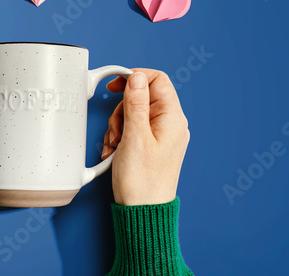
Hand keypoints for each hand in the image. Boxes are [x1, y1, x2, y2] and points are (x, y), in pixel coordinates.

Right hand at [101, 69, 189, 205]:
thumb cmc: (142, 181)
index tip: (115, 85)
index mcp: (172, 118)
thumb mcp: (134, 136)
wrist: (143, 211)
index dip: (135, 78)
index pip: (157, 80)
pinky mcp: (153, 146)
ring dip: (118, 126)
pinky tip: (115, 152)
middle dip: (122, 110)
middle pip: (142, 97)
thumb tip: (137, 77)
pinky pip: (134, 130)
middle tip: (116, 130)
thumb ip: (135, 103)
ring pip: (135, 114)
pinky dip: (121, 137)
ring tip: (115, 146)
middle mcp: (171, 125)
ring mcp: (163, 136)